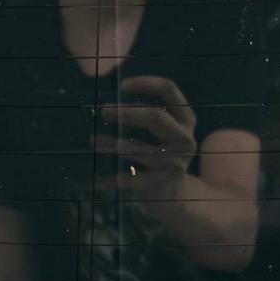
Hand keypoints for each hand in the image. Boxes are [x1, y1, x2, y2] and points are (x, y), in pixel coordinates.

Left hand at [93, 76, 197, 200]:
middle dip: (127, 112)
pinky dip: (113, 179)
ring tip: (93, 142)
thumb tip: (110, 105)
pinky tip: (98, 178)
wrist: (176, 197)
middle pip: (156, 117)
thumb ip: (148, 116)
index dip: (146, 83)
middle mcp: (185, 139)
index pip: (169, 90)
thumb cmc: (162, 157)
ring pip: (139, 148)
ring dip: (112, 144)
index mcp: (186, 120)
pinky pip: (132, 178)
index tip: (122, 85)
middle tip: (104, 109)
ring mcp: (176, 162)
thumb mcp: (165, 134)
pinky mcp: (162, 182)